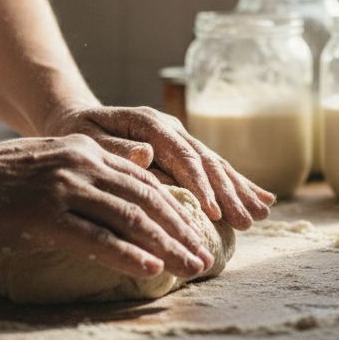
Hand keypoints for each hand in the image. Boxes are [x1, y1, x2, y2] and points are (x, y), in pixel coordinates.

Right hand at [0, 136, 214, 278]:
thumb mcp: (47, 168)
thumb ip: (88, 176)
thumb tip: (131, 189)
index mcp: (84, 150)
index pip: (145, 181)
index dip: (177, 209)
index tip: (199, 234)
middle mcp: (80, 163)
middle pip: (147, 198)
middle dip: (182, 229)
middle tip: (205, 256)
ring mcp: (62, 187)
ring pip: (130, 217)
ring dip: (166, 245)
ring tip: (190, 266)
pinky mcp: (43, 214)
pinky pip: (95, 238)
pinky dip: (126, 255)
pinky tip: (149, 269)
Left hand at [42, 106, 275, 229]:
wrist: (75, 119)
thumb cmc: (75, 134)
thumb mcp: (85, 139)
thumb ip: (114, 147)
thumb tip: (146, 153)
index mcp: (148, 124)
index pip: (181, 156)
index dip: (200, 184)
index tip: (213, 211)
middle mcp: (170, 129)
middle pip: (207, 161)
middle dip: (229, 193)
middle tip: (249, 220)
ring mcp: (180, 139)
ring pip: (217, 165)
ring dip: (240, 191)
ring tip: (263, 214)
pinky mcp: (184, 152)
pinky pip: (215, 169)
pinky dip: (239, 185)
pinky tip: (263, 200)